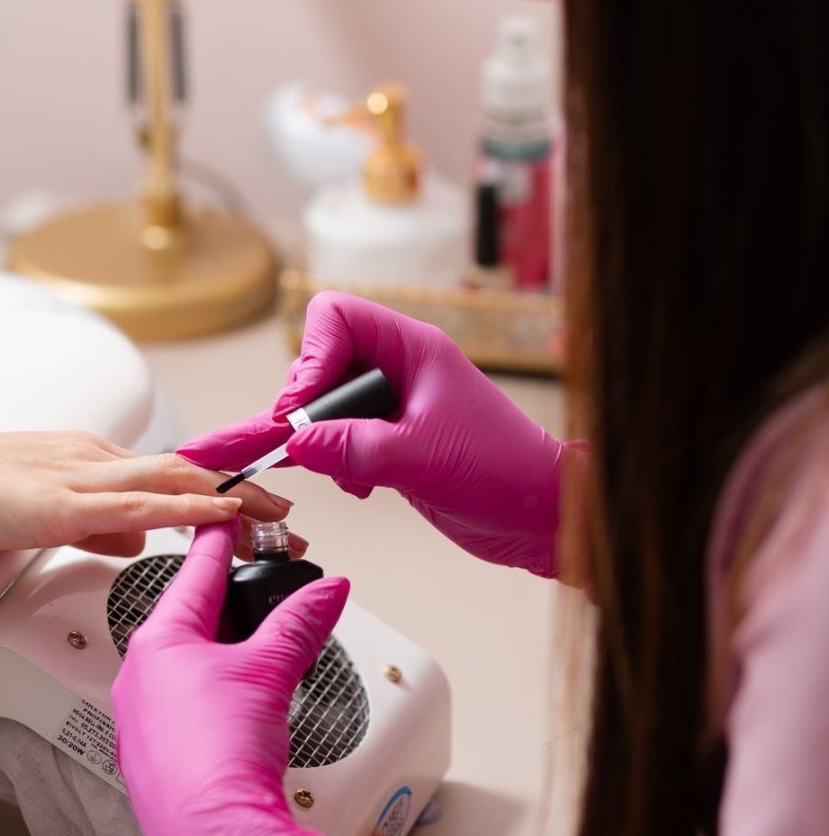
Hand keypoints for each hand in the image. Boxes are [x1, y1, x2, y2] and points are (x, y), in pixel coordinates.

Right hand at [0, 428, 293, 557]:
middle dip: (245, 498)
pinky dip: (187, 510)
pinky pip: (136, 506)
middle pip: (187, 474)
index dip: (221, 489)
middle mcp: (92, 457)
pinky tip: (221, 517)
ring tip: (278, 520)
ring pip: (174, 483)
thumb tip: (135, 541)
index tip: (258, 508)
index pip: (171, 472)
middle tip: (289, 519)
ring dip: (233, 502)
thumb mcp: (38, 509)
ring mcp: (77, 477)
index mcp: (88, 458)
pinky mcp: (56, 504)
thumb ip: (91, 523)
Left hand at [112, 520, 349, 835]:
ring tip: (255, 641)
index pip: (195, 570)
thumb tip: (326, 592)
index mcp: (159, 642)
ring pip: (184, 658)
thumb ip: (300, 622)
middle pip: (189, 613)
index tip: (225, 513)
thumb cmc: (220, 760)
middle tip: (253, 576)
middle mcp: (140, 674)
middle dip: (226, 596)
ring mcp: (141, 716)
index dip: (217, 536)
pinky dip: (211, 684)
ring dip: (221, 644)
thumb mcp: (270, 671)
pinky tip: (235, 698)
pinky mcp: (152, 751)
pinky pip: (181, 698)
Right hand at [181, 291, 578, 576]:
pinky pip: (339, 437)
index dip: (310, 359)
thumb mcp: (422, 458)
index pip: (335, 318)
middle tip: (294, 446)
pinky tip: (356, 486)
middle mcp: (398, 368)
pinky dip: (333, 461)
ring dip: (317, 440)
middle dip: (304, 407)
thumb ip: (355, 447)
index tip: (300, 411)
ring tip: (334, 472)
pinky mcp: (390, 440)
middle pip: (320, 362)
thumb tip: (295, 442)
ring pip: (324, 404)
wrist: (540, 516)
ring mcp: (393, 404)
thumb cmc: (505, 472)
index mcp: (412, 348)